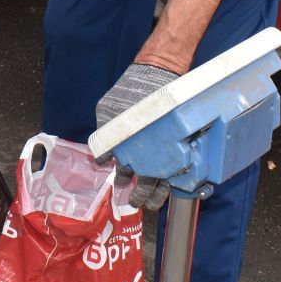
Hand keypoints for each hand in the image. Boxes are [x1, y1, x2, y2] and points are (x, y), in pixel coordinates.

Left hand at [97, 61, 179, 210]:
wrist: (159, 76)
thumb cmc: (131, 92)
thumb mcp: (107, 110)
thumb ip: (103, 134)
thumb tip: (100, 159)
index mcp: (128, 147)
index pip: (124, 172)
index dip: (121, 181)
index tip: (120, 186)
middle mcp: (148, 154)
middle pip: (145, 182)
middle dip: (141, 195)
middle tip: (137, 203)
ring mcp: (166, 151)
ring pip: (162, 181)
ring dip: (157, 194)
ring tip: (154, 205)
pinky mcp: (180, 145)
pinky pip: (180, 171)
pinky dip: (175, 182)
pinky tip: (173, 188)